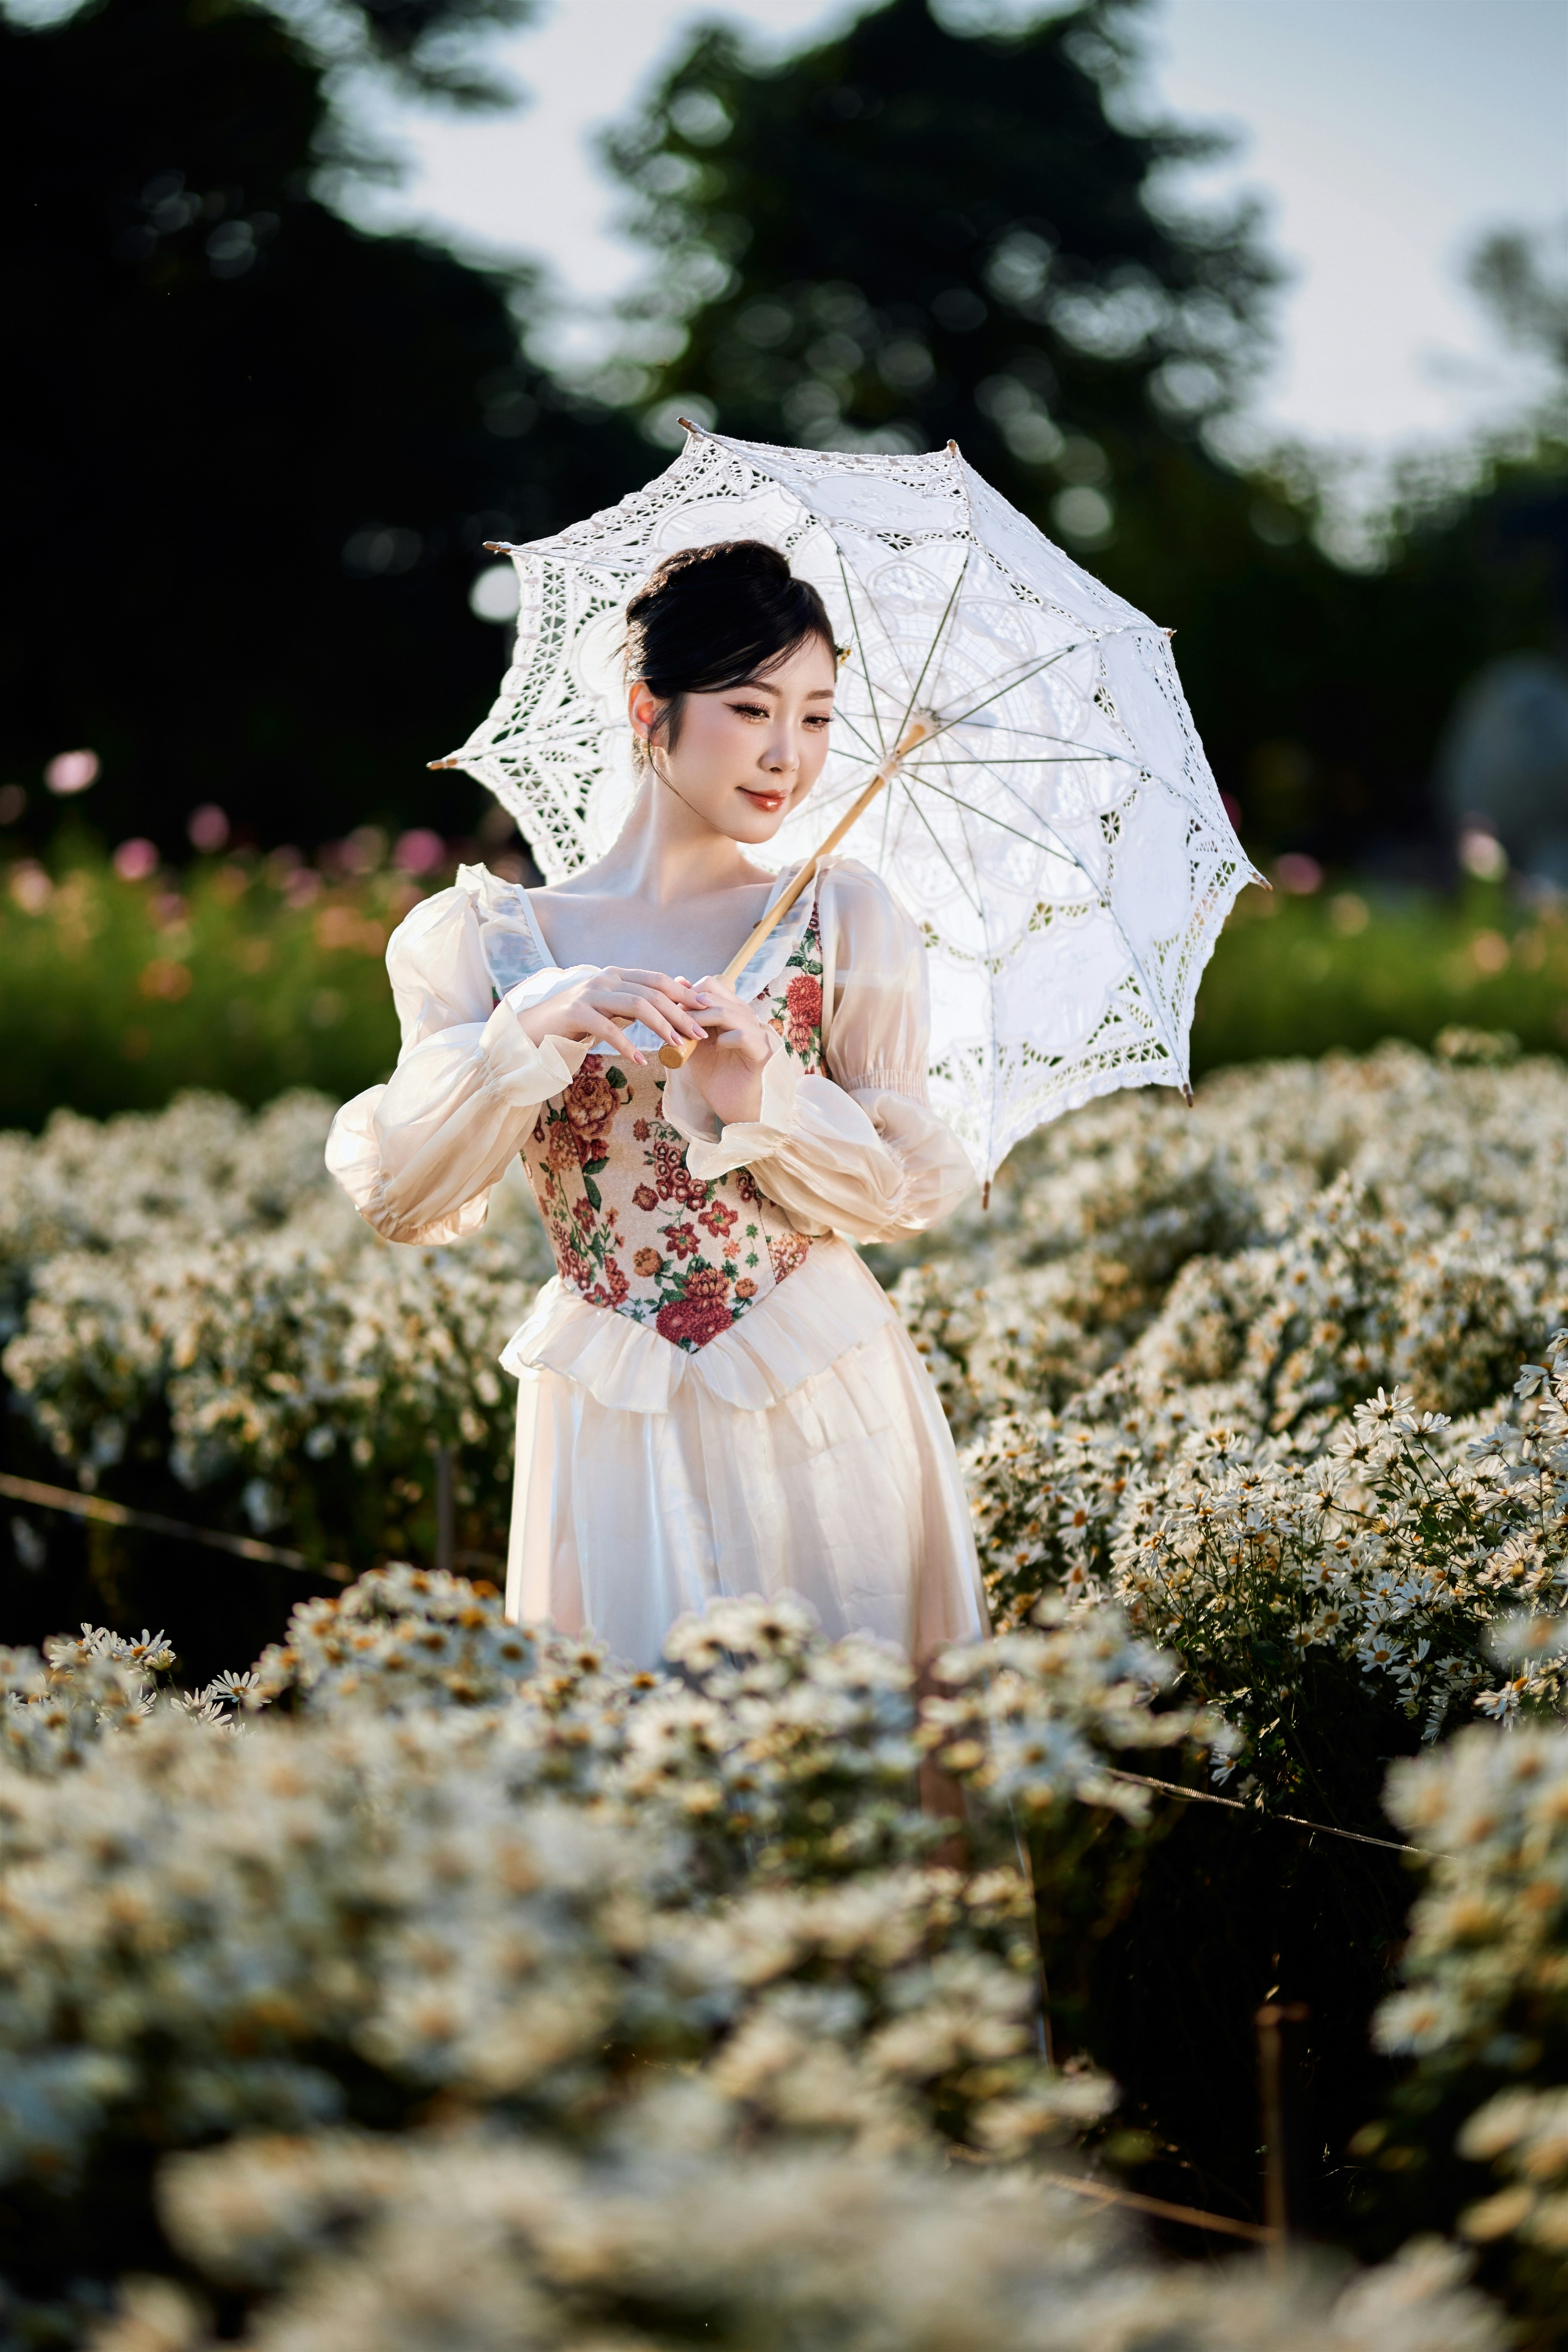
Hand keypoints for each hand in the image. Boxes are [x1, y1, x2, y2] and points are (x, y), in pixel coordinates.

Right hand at [514, 967, 706, 1066]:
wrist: (533, 1027)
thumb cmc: (577, 1020)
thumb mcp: (613, 1008)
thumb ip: (640, 999)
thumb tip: (679, 989)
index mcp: (617, 975)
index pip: (658, 980)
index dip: (684, 993)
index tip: (708, 1008)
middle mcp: (606, 978)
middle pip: (652, 991)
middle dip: (680, 1012)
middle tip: (700, 1033)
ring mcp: (590, 993)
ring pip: (636, 1004)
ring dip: (661, 1026)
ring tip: (677, 1046)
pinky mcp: (575, 1012)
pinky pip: (608, 1028)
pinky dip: (627, 1045)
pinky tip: (641, 1060)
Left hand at [685, 974, 771, 1126]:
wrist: (734, 1107)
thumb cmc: (715, 1076)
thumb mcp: (694, 1045)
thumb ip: (686, 1021)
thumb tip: (675, 991)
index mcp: (730, 1012)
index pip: (711, 985)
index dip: (687, 994)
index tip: (669, 1011)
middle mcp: (745, 1017)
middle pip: (716, 995)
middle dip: (689, 1007)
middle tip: (673, 1021)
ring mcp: (756, 1033)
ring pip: (729, 1012)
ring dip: (701, 1021)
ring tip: (687, 1034)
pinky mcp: (762, 1053)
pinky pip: (744, 1036)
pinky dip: (724, 1039)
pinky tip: (714, 1049)